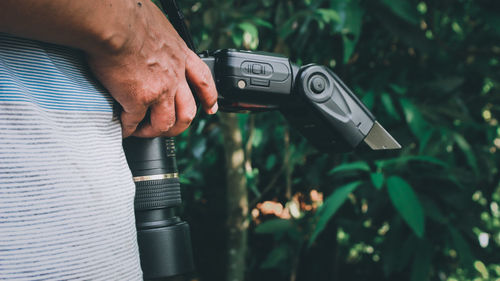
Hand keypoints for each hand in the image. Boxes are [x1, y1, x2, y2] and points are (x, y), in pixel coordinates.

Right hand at [86, 0, 217, 137]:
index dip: (209, 97)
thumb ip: (158, 39)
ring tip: (140, 130)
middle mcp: (174, 75)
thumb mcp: (157, 25)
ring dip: (153, 131)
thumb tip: (148, 38)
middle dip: (179, 125)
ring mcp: (159, 90)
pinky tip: (121, 128)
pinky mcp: (138, 100)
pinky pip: (134, 122)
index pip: (203, 79)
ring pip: (165, 123)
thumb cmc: (127, 13)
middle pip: (188, 112)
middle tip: (167, 129)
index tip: (211, 109)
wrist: (113, 21)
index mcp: (180, 54)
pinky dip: (127, 128)